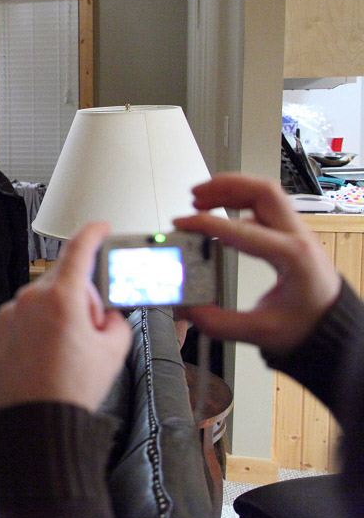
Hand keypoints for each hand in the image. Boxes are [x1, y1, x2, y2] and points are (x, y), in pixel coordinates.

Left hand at [0, 222, 131, 411]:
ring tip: (60, 354)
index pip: (80, 250)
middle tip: (88, 332)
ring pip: (38, 303)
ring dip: (52, 317)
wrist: (36, 422)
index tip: (98, 227)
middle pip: (61, 283)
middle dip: (78, 299)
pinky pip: (17, 321)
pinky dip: (30, 331)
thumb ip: (115, 320)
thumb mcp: (114, 350)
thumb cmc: (73, 388)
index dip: (92, 234)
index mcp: (62, 296)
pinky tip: (39, 357)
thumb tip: (104, 315)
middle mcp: (30, 298)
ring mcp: (8, 314)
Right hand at [173, 173, 340, 356]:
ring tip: (203, 197)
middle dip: (224, 187)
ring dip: (232, 189)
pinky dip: (240, 201)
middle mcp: (297, 238)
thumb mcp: (261, 331)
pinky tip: (222, 213)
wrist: (335, 327)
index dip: (206, 222)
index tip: (182, 224)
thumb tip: (187, 308)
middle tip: (196, 195)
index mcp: (291, 257)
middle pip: (262, 191)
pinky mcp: (291, 235)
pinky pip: (265, 206)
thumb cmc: (309, 325)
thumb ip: (218, 322)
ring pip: (265, 193)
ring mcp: (296, 233)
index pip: (241, 227)